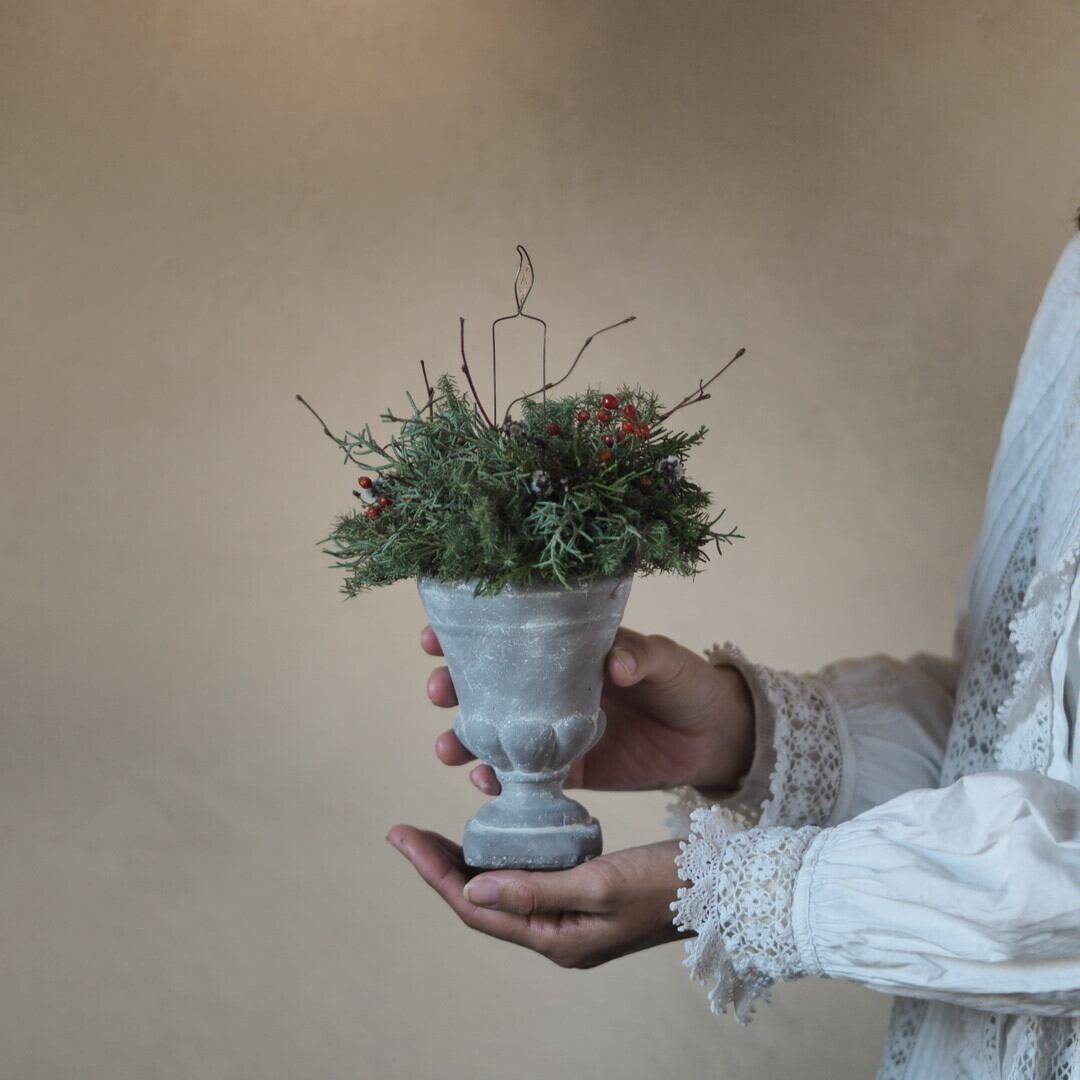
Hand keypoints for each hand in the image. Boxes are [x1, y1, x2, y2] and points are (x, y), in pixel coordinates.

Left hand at [386, 825, 687, 967]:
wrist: (722, 885)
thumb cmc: (666, 883)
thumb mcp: (598, 884)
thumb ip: (533, 890)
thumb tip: (472, 891)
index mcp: (556, 939)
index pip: (476, 908)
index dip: (434, 872)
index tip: (401, 836)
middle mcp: (557, 934)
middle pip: (482, 902)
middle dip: (441, 867)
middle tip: (406, 833)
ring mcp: (571, 918)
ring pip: (503, 891)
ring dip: (468, 863)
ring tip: (435, 836)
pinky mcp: (585, 896)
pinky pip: (530, 880)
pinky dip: (504, 857)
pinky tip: (497, 836)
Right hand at [423, 625, 754, 794]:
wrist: (713, 737)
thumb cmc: (686, 683)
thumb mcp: (664, 660)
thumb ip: (639, 657)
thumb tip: (614, 662)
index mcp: (566, 653)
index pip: (508, 638)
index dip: (467, 636)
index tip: (433, 638)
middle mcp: (550, 691)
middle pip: (487, 687)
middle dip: (452, 688)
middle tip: (438, 691)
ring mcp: (553, 732)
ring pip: (495, 734)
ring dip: (463, 739)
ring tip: (449, 748)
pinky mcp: (567, 771)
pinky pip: (523, 778)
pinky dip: (499, 780)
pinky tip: (485, 782)